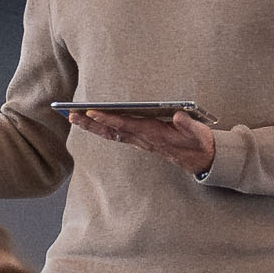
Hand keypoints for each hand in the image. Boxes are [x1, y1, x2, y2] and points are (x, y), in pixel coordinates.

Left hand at [69, 106, 221, 177]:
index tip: (92, 112)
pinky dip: (103, 127)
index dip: (109, 119)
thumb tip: (178, 115)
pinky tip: (93, 121)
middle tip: (71, 115)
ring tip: (74, 116)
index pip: (128, 125)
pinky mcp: (142, 140)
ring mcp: (141, 141)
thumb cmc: (199, 143)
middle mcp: (144, 139)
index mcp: (155, 135)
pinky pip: (118, 134)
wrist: (202, 161)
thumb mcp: (199, 134)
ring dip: (92, 125)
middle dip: (91, 123)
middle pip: (112, 131)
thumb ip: (189, 125)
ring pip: (112, 133)